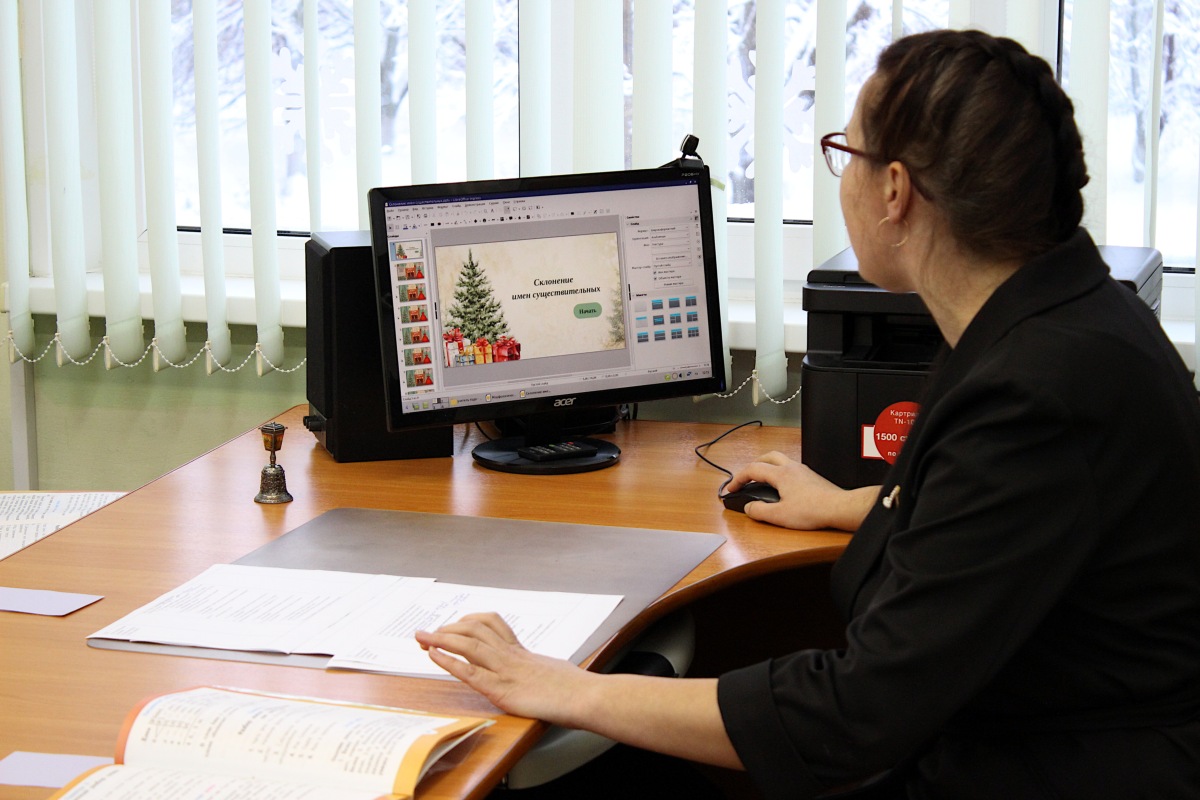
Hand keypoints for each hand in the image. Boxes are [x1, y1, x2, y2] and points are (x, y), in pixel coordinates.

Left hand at [415, 613, 591, 725]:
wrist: (583, 696)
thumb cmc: (575, 688)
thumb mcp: (554, 670)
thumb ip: (542, 668)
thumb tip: (545, 670)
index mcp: (522, 651)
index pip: (491, 625)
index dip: (468, 622)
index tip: (453, 623)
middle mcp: (510, 655)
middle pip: (473, 630)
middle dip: (447, 628)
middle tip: (428, 631)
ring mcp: (503, 670)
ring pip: (467, 644)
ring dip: (440, 638)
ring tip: (421, 637)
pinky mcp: (500, 689)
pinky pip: (468, 671)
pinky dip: (447, 660)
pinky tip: (433, 654)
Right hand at [725, 451, 877, 530]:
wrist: (839, 508)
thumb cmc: (814, 510)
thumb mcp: (780, 515)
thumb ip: (760, 511)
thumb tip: (749, 507)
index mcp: (781, 474)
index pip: (752, 470)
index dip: (738, 478)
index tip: (732, 488)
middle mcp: (792, 468)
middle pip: (767, 457)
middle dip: (753, 465)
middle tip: (746, 476)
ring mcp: (803, 471)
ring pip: (781, 460)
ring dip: (767, 466)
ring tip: (763, 478)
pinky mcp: (812, 477)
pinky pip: (791, 467)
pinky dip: (780, 472)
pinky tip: (783, 485)